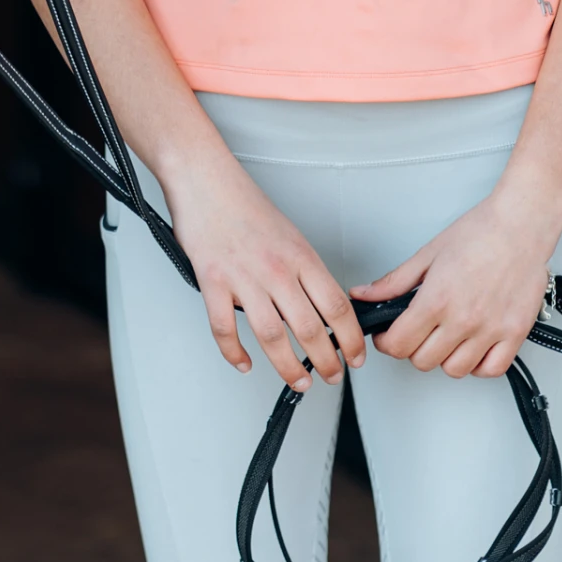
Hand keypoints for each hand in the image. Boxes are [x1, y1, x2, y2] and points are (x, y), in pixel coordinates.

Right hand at [161, 148, 364, 390]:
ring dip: (290, 367)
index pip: (337, 306)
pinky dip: (235, 353)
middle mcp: (276, 269)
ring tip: (300, 381)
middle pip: (310, 328)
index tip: (356, 355)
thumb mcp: (289, 234)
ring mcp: (243, 277)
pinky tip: (244, 363)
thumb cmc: (244, 204)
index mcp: (300, 255)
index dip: (351, 339)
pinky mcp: (213, 282)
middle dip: (327, 361)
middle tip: (332, 376)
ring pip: (273, 336)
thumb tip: (323, 306)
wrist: (206, 180)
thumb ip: (304, 270)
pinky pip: (224, 329)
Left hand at [348, 189, 554, 378]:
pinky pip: (491, 370)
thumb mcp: (428, 253)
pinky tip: (473, 347)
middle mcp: (463, 319)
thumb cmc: (480, 232)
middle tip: (416, 332)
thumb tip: (365, 294)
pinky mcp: (514, 334)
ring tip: (445, 337)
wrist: (521, 224)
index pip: (399, 344)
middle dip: (412, 348)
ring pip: (455, 370)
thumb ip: (394, 281)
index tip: (388, 336)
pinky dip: (478, 365)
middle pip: (423, 361)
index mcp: (437, 299)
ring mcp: (490, 330)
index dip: (386, 343)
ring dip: (444, 358)